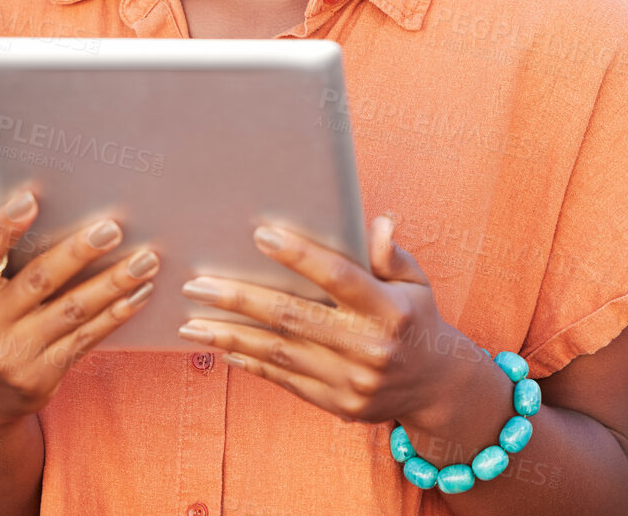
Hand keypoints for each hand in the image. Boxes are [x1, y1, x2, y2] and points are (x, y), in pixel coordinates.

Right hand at [0, 187, 158, 431]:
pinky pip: (86, 337)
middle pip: (38, 280)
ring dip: (113, 282)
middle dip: (78, 252)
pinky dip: (117, 313)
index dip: (4, 226)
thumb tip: (39, 204)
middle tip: (112, 229)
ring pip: (72, 309)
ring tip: (146, 260)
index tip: (30, 200)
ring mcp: (12, 354)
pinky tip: (140, 293)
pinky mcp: (40, 375)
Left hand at [176, 216, 486, 429]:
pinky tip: (220, 347)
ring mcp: (351, 380)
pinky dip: (249, 362)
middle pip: (294, 316)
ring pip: (279, 352)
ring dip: (230, 335)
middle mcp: (369, 346)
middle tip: (198, 284)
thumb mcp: (416, 282)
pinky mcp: (337, 403)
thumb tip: (376, 223)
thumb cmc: (417, 320)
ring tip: (191, 321)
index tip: (261, 235)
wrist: (436, 387)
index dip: (300, 255)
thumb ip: (392, 254)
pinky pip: (283, 379)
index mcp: (389, 309)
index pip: (339, 277)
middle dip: (241, 299)